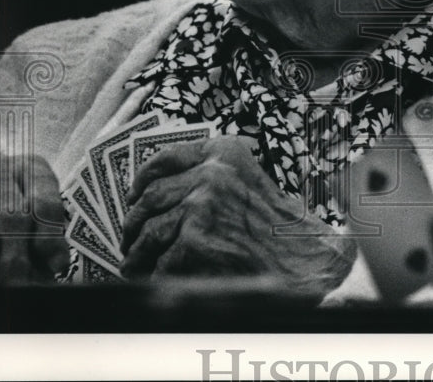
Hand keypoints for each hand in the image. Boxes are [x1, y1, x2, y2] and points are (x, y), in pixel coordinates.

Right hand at [0, 153, 68, 281]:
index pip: (44, 205)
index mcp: (33, 165)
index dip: (50, 239)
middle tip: (21, 282)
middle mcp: (0, 165)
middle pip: (13, 219)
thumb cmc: (15, 198)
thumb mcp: (37, 204)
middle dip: (18, 257)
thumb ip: (48, 230)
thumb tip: (57, 265)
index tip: (56, 266)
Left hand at [120, 136, 355, 297]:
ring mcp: (201, 207)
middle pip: (151, 197)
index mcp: (224, 153)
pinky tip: (156, 279)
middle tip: (129, 237)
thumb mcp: (248, 179)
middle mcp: (211, 174)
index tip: (134, 194)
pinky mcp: (195, 242)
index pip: (166, 158)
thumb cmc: (278, 224)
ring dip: (136, 252)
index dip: (142, 179)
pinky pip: (160, 260)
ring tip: (134, 264)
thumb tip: (161, 189)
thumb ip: (212, 174)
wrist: (303, 257)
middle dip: (134, 222)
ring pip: (149, 231)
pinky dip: (154, 275)